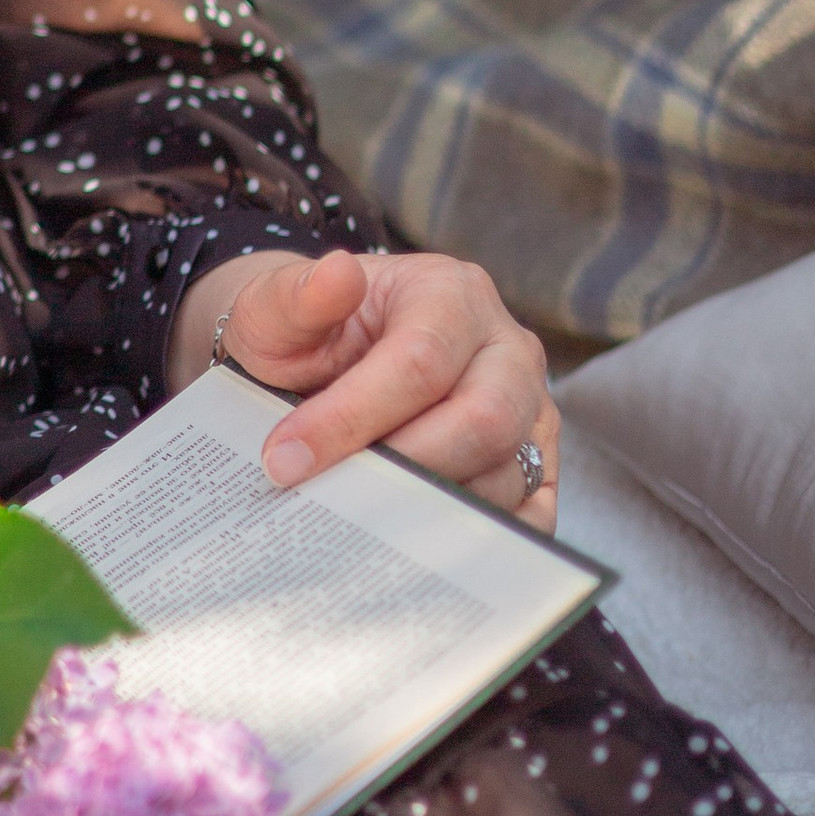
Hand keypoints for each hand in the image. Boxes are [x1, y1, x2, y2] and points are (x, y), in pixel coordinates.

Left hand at [171, 247, 558, 531]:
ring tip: (357, 517)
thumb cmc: (306, 335)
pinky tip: (412, 541)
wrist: (327, 361)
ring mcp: (532, 408)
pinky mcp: (537, 463)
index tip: (285, 459)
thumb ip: (296, 296)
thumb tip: (335, 274)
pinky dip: (476, 536)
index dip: (352, 417)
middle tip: (330, 495)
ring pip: (506, 474)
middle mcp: (507, 348)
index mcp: (451, 293)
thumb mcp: (277, 307)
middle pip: (485, 419)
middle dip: (402, 467)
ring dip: (429, 506)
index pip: (419, 361)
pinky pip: (532, 513)